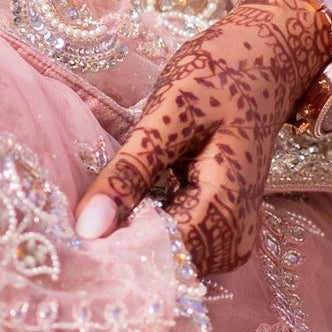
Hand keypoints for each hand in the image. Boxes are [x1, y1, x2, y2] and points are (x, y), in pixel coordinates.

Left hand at [79, 0, 331, 279]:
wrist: (263, 64)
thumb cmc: (216, 79)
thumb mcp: (167, 114)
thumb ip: (130, 171)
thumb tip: (86, 228)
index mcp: (226, 209)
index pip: (160, 260)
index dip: (112, 255)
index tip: (68, 244)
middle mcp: (235, 237)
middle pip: (164, 267)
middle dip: (117, 251)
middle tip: (71, 228)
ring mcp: (232, 238)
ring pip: (167, 261)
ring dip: (129, 242)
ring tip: (94, 216)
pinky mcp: (221, 231)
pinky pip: (175, 246)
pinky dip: (145, 231)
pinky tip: (122, 209)